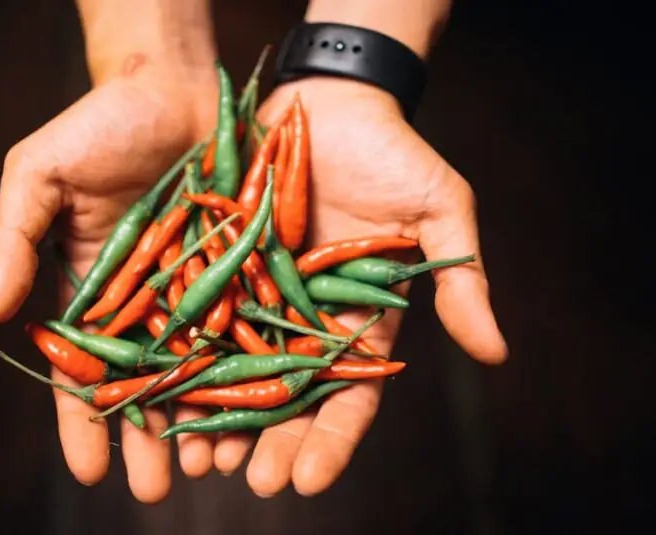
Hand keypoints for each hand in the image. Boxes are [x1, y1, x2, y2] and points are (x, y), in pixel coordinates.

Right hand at [0, 62, 217, 502]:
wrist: (172, 85)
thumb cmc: (98, 126)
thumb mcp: (39, 174)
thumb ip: (12, 239)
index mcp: (88, 292)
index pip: (78, 371)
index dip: (81, 421)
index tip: (90, 471)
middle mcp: (142, 303)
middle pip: (142, 385)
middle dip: (146, 439)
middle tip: (154, 493)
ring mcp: (193, 290)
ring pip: (198, 369)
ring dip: (200, 420)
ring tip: (209, 468)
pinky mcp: (241, 271)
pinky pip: (245, 327)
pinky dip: (249, 369)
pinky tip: (257, 410)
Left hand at [210, 77, 508, 496]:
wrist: (327, 100)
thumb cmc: (392, 153)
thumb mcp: (439, 210)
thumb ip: (460, 280)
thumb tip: (496, 352)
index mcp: (360, 321)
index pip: (350, 396)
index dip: (331, 440)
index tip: (308, 480)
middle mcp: (305, 320)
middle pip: (287, 396)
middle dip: (269, 441)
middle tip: (249, 482)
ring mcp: (258, 297)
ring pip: (234, 369)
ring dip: (217, 415)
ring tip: (198, 457)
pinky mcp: (218, 267)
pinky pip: (195, 317)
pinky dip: (179, 355)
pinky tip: (159, 391)